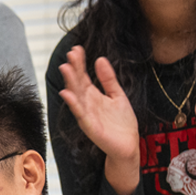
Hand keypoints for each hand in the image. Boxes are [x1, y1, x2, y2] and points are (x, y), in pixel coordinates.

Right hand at [57, 46, 139, 164]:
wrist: (129, 145)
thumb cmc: (122, 123)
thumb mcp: (117, 95)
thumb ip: (108, 79)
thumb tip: (100, 59)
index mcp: (93, 96)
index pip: (83, 76)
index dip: (80, 63)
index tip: (77, 49)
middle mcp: (87, 104)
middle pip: (78, 84)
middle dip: (73, 69)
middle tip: (70, 54)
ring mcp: (87, 116)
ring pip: (76, 96)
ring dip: (70, 83)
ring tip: (66, 68)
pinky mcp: (91, 127)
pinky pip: (80, 114)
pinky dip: (73, 104)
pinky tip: (67, 93)